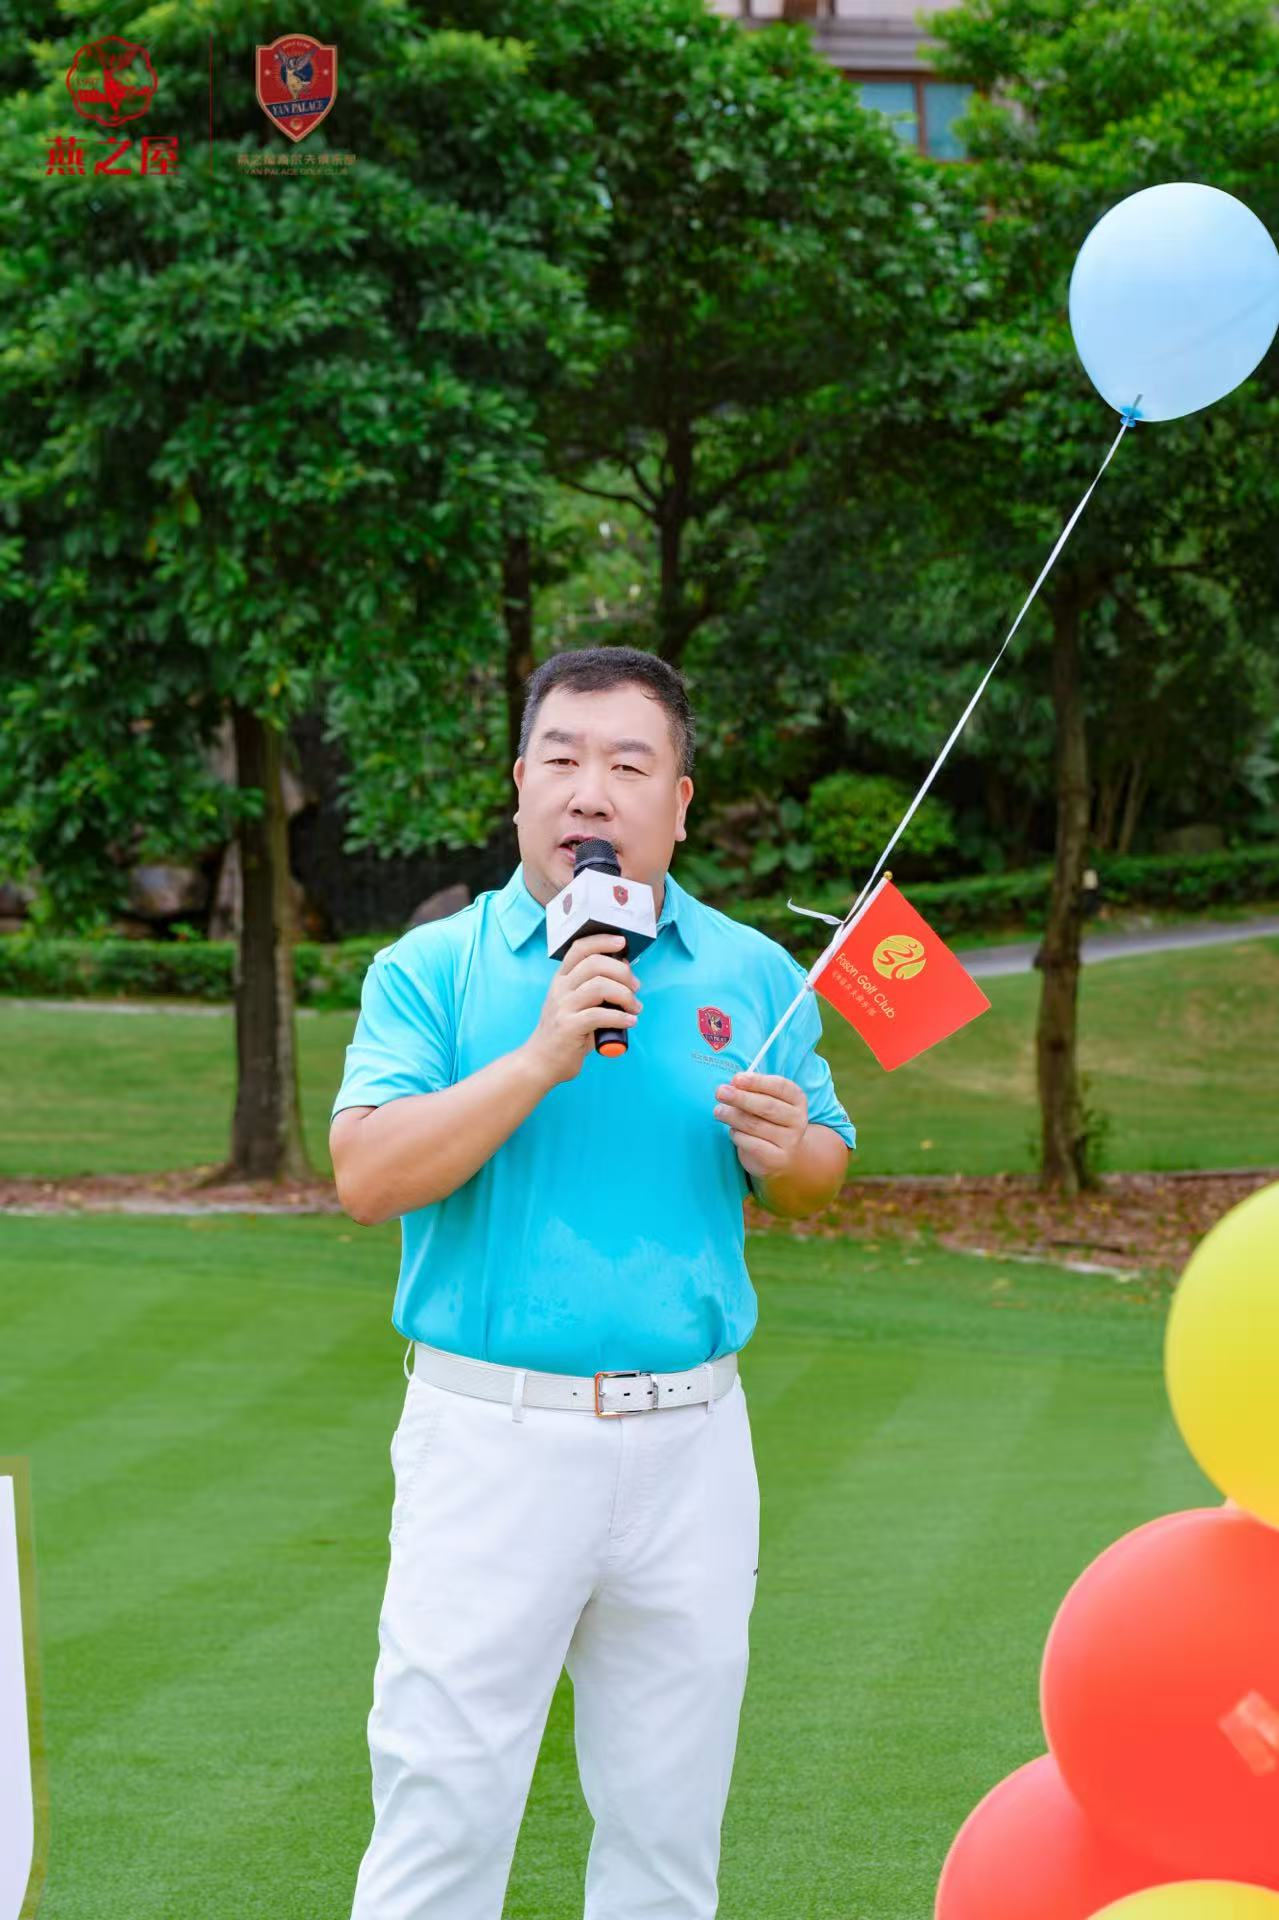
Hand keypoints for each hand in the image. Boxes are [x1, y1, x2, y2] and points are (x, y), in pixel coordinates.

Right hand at [523, 933, 640, 1086]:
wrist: (541, 1061)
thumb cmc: (566, 1033)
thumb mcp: (575, 1004)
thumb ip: (595, 988)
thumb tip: (624, 972)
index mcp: (562, 979)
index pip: (580, 948)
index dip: (602, 941)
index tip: (622, 942)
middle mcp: (560, 989)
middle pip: (594, 964)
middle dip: (622, 972)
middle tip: (635, 987)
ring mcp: (563, 1007)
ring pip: (599, 986)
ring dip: (625, 995)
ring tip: (634, 1007)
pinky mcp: (568, 1027)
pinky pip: (599, 1015)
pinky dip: (620, 1017)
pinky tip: (629, 1022)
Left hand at [713, 1071, 807, 1179]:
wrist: (783, 1156)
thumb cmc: (769, 1121)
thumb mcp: (766, 1101)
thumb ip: (753, 1091)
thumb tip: (732, 1085)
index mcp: (797, 1100)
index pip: (780, 1086)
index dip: (757, 1082)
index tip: (736, 1079)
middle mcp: (798, 1120)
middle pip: (767, 1106)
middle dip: (740, 1098)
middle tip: (720, 1092)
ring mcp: (789, 1141)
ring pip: (754, 1125)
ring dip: (732, 1116)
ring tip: (718, 1111)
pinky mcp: (775, 1159)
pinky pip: (749, 1143)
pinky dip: (736, 1134)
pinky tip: (733, 1130)